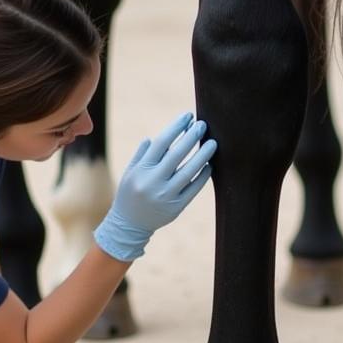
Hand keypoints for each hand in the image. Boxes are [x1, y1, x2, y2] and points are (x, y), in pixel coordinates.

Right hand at [94, 111, 216, 260]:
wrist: (129, 225)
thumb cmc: (130, 193)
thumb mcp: (130, 172)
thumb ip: (142, 154)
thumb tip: (155, 137)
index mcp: (141, 170)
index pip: (161, 143)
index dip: (176, 128)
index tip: (187, 116)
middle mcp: (153, 182)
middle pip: (177, 155)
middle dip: (191, 137)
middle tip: (203, 124)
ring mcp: (166, 196)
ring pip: (189, 172)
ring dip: (203, 155)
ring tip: (213, 143)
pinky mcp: (177, 207)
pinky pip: (194, 188)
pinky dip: (203, 176)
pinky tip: (209, 165)